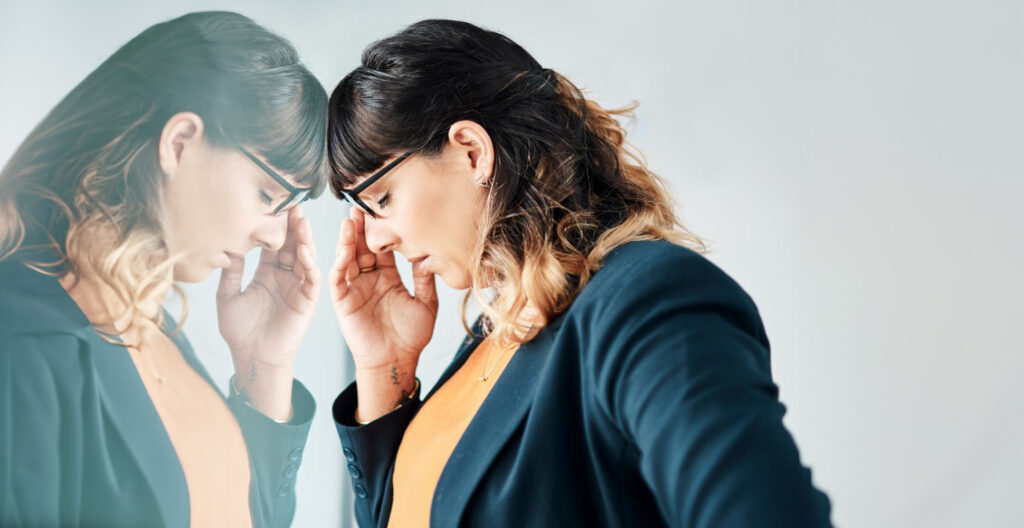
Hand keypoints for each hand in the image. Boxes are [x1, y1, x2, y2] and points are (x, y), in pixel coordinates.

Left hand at [217, 205, 319, 418]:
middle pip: (291, 246)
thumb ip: (230, 271)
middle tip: (292, 203)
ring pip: (304, 257)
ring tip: (301, 220)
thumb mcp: (227, 296)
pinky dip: (309, 263)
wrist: (252, 358)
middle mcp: (284, 277)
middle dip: (292, 226)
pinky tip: (304, 250)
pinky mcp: (307, 300)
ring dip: (304, 239)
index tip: (272, 206)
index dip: (273, 227)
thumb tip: (226, 245)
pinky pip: (310, 278)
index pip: (272, 244)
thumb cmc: (240, 332)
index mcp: (266, 274)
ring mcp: (297, 287)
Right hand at [329, 207, 437, 372]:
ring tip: (351, 220)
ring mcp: (355, 289)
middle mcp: (370, 279)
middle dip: (362, 228)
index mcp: (388, 277)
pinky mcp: (343, 301)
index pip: (383, 248)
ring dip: (348, 240)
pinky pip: (339, 278)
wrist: (396, 361)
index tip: (385, 211)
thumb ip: (425, 279)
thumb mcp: (426, 303)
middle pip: (363, 248)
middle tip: (362, 206)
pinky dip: (340, 262)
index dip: (383, 231)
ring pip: (348, 258)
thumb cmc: (411, 337)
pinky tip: (344, 248)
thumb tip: (428, 253)